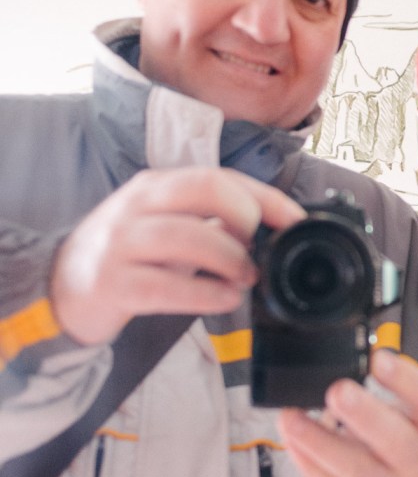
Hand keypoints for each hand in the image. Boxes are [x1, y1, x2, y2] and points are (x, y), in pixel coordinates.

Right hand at [50, 167, 305, 344]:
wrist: (63, 289)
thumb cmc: (129, 256)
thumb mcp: (169, 226)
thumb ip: (213, 221)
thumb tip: (272, 227)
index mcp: (157, 185)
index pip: (219, 177)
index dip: (265, 197)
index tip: (295, 221)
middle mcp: (137, 205)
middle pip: (203, 189)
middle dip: (245, 216)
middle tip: (259, 248)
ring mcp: (121, 243)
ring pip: (187, 236)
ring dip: (230, 258)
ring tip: (246, 277)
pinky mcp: (112, 284)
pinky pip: (165, 286)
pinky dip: (204, 293)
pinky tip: (225, 299)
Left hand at [279, 349, 417, 476]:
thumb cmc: (370, 448)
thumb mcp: (381, 419)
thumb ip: (363, 391)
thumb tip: (326, 363)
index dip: (407, 379)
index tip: (378, 359)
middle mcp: (413, 462)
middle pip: (398, 442)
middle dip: (366, 414)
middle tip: (337, 391)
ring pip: (356, 469)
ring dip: (319, 441)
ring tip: (290, 418)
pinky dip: (306, 461)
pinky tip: (290, 441)